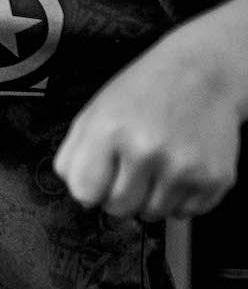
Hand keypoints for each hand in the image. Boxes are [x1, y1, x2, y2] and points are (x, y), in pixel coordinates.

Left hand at [56, 20, 246, 221]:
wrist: (202, 74)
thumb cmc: (145, 92)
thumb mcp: (94, 112)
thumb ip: (74, 154)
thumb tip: (78, 194)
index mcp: (110, 132)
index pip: (84, 193)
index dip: (89, 189)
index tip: (98, 180)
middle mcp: (147, 151)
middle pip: (118, 209)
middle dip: (118, 195)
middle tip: (129, 170)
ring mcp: (184, 168)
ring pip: (151, 214)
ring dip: (150, 198)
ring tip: (155, 166)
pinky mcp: (214, 179)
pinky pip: (185, 213)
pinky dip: (179, 199)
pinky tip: (177, 171)